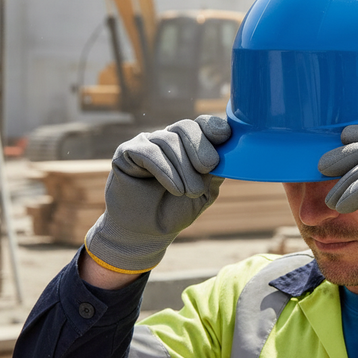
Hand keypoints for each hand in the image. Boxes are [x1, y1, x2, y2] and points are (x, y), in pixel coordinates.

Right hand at [84, 115, 230, 273]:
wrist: (147, 232)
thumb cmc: (176, 211)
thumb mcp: (204, 191)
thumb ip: (215, 171)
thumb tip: (230, 152)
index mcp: (188, 144)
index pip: (202, 124)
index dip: (213, 126)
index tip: (224, 136)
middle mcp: (167, 139)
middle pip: (185, 127)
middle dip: (200, 147)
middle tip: (208, 168)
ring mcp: (147, 143)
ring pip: (169, 140)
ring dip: (183, 167)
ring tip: (190, 192)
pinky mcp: (127, 152)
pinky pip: (149, 151)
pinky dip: (165, 170)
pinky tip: (174, 188)